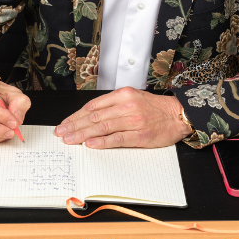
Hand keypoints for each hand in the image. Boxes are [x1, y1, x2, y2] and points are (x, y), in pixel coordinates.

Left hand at [54, 87, 191, 148]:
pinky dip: (101, 142)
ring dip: (82, 134)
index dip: (76, 115)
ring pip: (102, 127)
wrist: (178, 115)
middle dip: (74, 125)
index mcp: (123, 94)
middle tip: (61, 133)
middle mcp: (126, 105)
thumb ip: (114, 105)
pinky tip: (89, 144)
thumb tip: (91, 115)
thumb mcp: (133, 98)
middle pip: (94, 116)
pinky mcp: (140, 135)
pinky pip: (116, 139)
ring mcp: (133, 120)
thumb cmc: (155, 108)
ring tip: (69, 140)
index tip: (65, 122)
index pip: (93, 105)